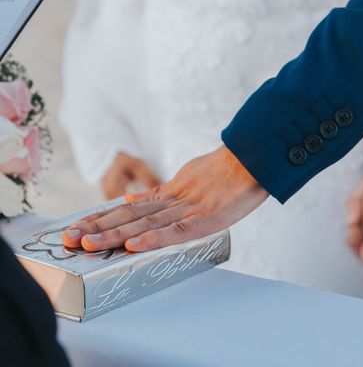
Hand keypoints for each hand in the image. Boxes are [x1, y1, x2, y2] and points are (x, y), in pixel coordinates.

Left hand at [63, 146, 268, 251]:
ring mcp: (188, 208)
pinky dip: (154, 238)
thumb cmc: (228, 170)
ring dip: (114, 234)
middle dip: (97, 228)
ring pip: (146, 223)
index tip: (76, 226)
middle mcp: (173, 200)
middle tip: (68, 239)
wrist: (254, 157)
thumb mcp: (189, 176)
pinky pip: (177, 230)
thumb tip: (131, 197)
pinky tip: (132, 246)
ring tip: (86, 244)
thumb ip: (160, 192)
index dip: (101, 217)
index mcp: (170, 192)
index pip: (128, 206)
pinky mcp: (206, 217)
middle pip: (129, 215)